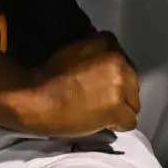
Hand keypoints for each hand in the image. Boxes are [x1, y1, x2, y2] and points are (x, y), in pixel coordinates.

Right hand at [11, 34, 140, 136]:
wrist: (34, 99)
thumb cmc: (45, 78)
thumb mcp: (71, 51)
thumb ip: (93, 53)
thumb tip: (103, 64)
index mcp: (105, 43)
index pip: (122, 59)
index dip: (112, 74)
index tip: (100, 81)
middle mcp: (117, 61)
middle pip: (132, 80)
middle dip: (119, 90)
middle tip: (97, 98)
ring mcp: (119, 85)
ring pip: (133, 102)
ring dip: (120, 107)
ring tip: (96, 110)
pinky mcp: (117, 108)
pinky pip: (130, 121)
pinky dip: (117, 124)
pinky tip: (100, 122)